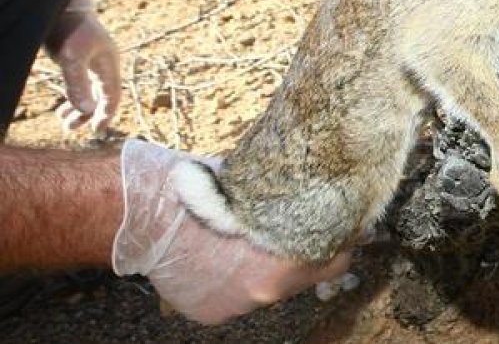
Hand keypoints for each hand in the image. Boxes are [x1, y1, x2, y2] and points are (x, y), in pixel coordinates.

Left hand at [44, 0, 120, 131]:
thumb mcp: (71, 57)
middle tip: (70, 129)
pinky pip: (81, 85)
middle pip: (101, 96)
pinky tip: (63, 106)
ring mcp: (92, 61)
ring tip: (64, 122)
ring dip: (78, 108)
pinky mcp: (79, 59)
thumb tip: (86, 111)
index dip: (106, 114)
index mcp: (109, 63)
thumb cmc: (68, 29)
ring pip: (90, 92)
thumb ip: (78, 84)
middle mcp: (104, 64)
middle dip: (88, 114)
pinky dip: (73, 97)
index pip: (113, 95)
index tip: (96, 131)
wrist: (58, 5)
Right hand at [111, 140, 350, 324]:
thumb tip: (324, 205)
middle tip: (278, 233)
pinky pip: (232, 299)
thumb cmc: (207, 192)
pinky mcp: (212, 314)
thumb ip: (295, 209)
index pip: (337, 262)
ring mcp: (240, 305)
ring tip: (234, 244)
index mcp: (291, 258)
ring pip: (263, 289)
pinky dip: (227, 284)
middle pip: (299, 276)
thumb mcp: (265, 191)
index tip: (340, 233)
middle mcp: (269, 290)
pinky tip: (212, 260)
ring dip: (257, 272)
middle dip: (295, 257)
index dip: (338, 244)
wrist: (149, 216)